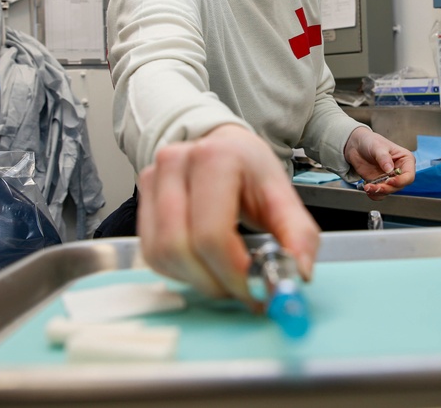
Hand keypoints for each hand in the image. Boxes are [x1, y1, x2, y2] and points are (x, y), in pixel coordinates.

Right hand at [136, 124, 319, 304]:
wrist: (223, 147)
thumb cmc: (250, 171)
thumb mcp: (283, 196)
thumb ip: (298, 236)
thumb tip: (299, 275)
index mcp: (216, 158)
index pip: (212, 234)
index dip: (234, 274)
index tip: (258, 292)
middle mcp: (177, 163)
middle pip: (181, 247)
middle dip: (215, 282)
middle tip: (244, 292)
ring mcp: (153, 179)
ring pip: (162, 255)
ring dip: (197, 280)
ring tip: (227, 278)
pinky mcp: (141, 199)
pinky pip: (152, 254)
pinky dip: (181, 271)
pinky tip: (205, 264)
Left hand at [343, 126, 415, 201]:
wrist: (357, 146)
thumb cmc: (371, 141)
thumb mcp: (378, 146)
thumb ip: (384, 158)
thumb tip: (390, 169)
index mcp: (405, 160)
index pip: (409, 176)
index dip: (401, 181)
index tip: (390, 181)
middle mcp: (399, 171)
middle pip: (399, 186)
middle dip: (387, 188)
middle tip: (376, 186)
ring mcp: (389, 178)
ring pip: (389, 191)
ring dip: (379, 192)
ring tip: (368, 187)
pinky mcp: (380, 183)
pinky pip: (379, 194)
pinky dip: (373, 194)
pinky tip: (367, 188)